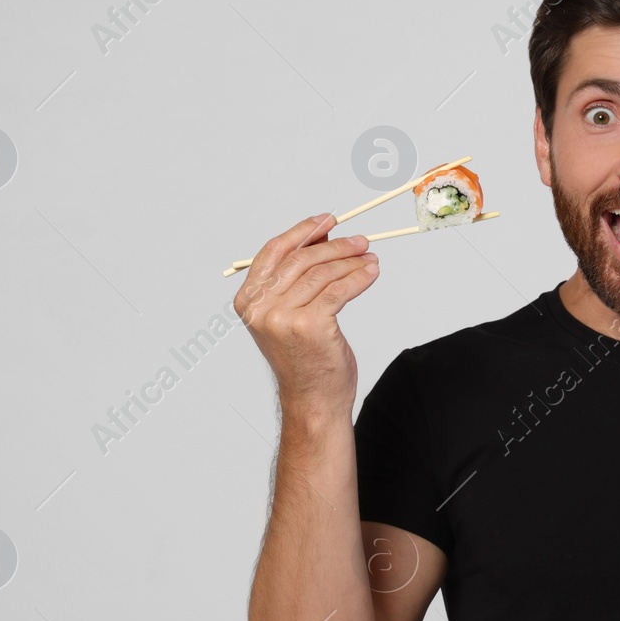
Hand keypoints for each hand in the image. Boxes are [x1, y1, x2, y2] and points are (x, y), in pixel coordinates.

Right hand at [233, 213, 380, 415]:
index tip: (328, 220)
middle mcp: (260, 308)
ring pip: (322, 274)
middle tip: (360, 241)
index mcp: (248, 301)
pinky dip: (359, 278)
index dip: (302, 231)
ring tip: (370, 257)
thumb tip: (323, 235)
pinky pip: (340, 290)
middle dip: (334, 246)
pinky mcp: (310, 325)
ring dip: (351, 261)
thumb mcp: (292, 313)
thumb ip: (298, 277)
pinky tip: (371, 273)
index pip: (274, 252)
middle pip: (301, 260)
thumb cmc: (305, 357)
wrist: (313, 400)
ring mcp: (283, 317)